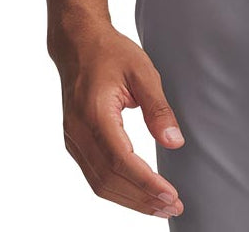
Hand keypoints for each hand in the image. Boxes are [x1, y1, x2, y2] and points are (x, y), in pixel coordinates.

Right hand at [50, 22, 185, 217]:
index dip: (146, 183)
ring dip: (130, 199)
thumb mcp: (143, 71)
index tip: (171, 196)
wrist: (78, 43)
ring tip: (160, 205)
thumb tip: (175, 142)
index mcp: (95, 114)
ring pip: (99, 183)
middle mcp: (79, 132)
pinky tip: (139, 192)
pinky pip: (94, 175)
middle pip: (109, 180)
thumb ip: (158, 108)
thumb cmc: (111, 52)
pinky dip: (117, 189)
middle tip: (173, 206)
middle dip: (141, 199)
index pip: (121, 161)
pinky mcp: (75, 142)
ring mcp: (73, 139)